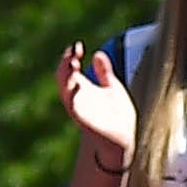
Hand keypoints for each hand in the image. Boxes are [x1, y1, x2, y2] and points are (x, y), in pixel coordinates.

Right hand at [58, 45, 136, 162]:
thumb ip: (105, 73)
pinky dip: (71, 95)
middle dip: (65, 63)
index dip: (70, 55)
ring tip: (72, 62)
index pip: (69, 68)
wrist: (124, 140)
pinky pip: (72, 107)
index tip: (78, 46)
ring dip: (65, 75)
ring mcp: (79, 108)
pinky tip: (76, 84)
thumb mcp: (113, 88)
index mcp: (83, 89)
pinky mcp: (83, 120)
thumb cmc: (118, 117)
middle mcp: (78, 97)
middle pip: (62, 76)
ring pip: (64, 90)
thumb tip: (97, 54)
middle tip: (74, 52)